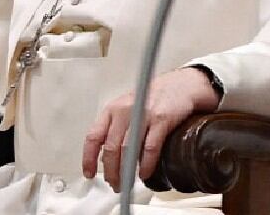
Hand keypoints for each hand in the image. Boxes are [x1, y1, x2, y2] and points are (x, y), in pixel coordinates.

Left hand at [81, 67, 219, 190]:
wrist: (180, 85)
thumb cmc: (153, 98)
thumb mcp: (127, 109)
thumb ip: (115, 130)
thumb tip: (105, 158)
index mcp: (112, 109)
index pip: (93, 136)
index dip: (88, 158)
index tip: (89, 173)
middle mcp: (125, 111)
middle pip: (111, 148)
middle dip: (111, 172)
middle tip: (114, 184)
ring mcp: (143, 114)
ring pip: (127, 150)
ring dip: (125, 172)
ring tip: (126, 183)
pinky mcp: (161, 119)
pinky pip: (150, 148)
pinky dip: (146, 165)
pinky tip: (145, 173)